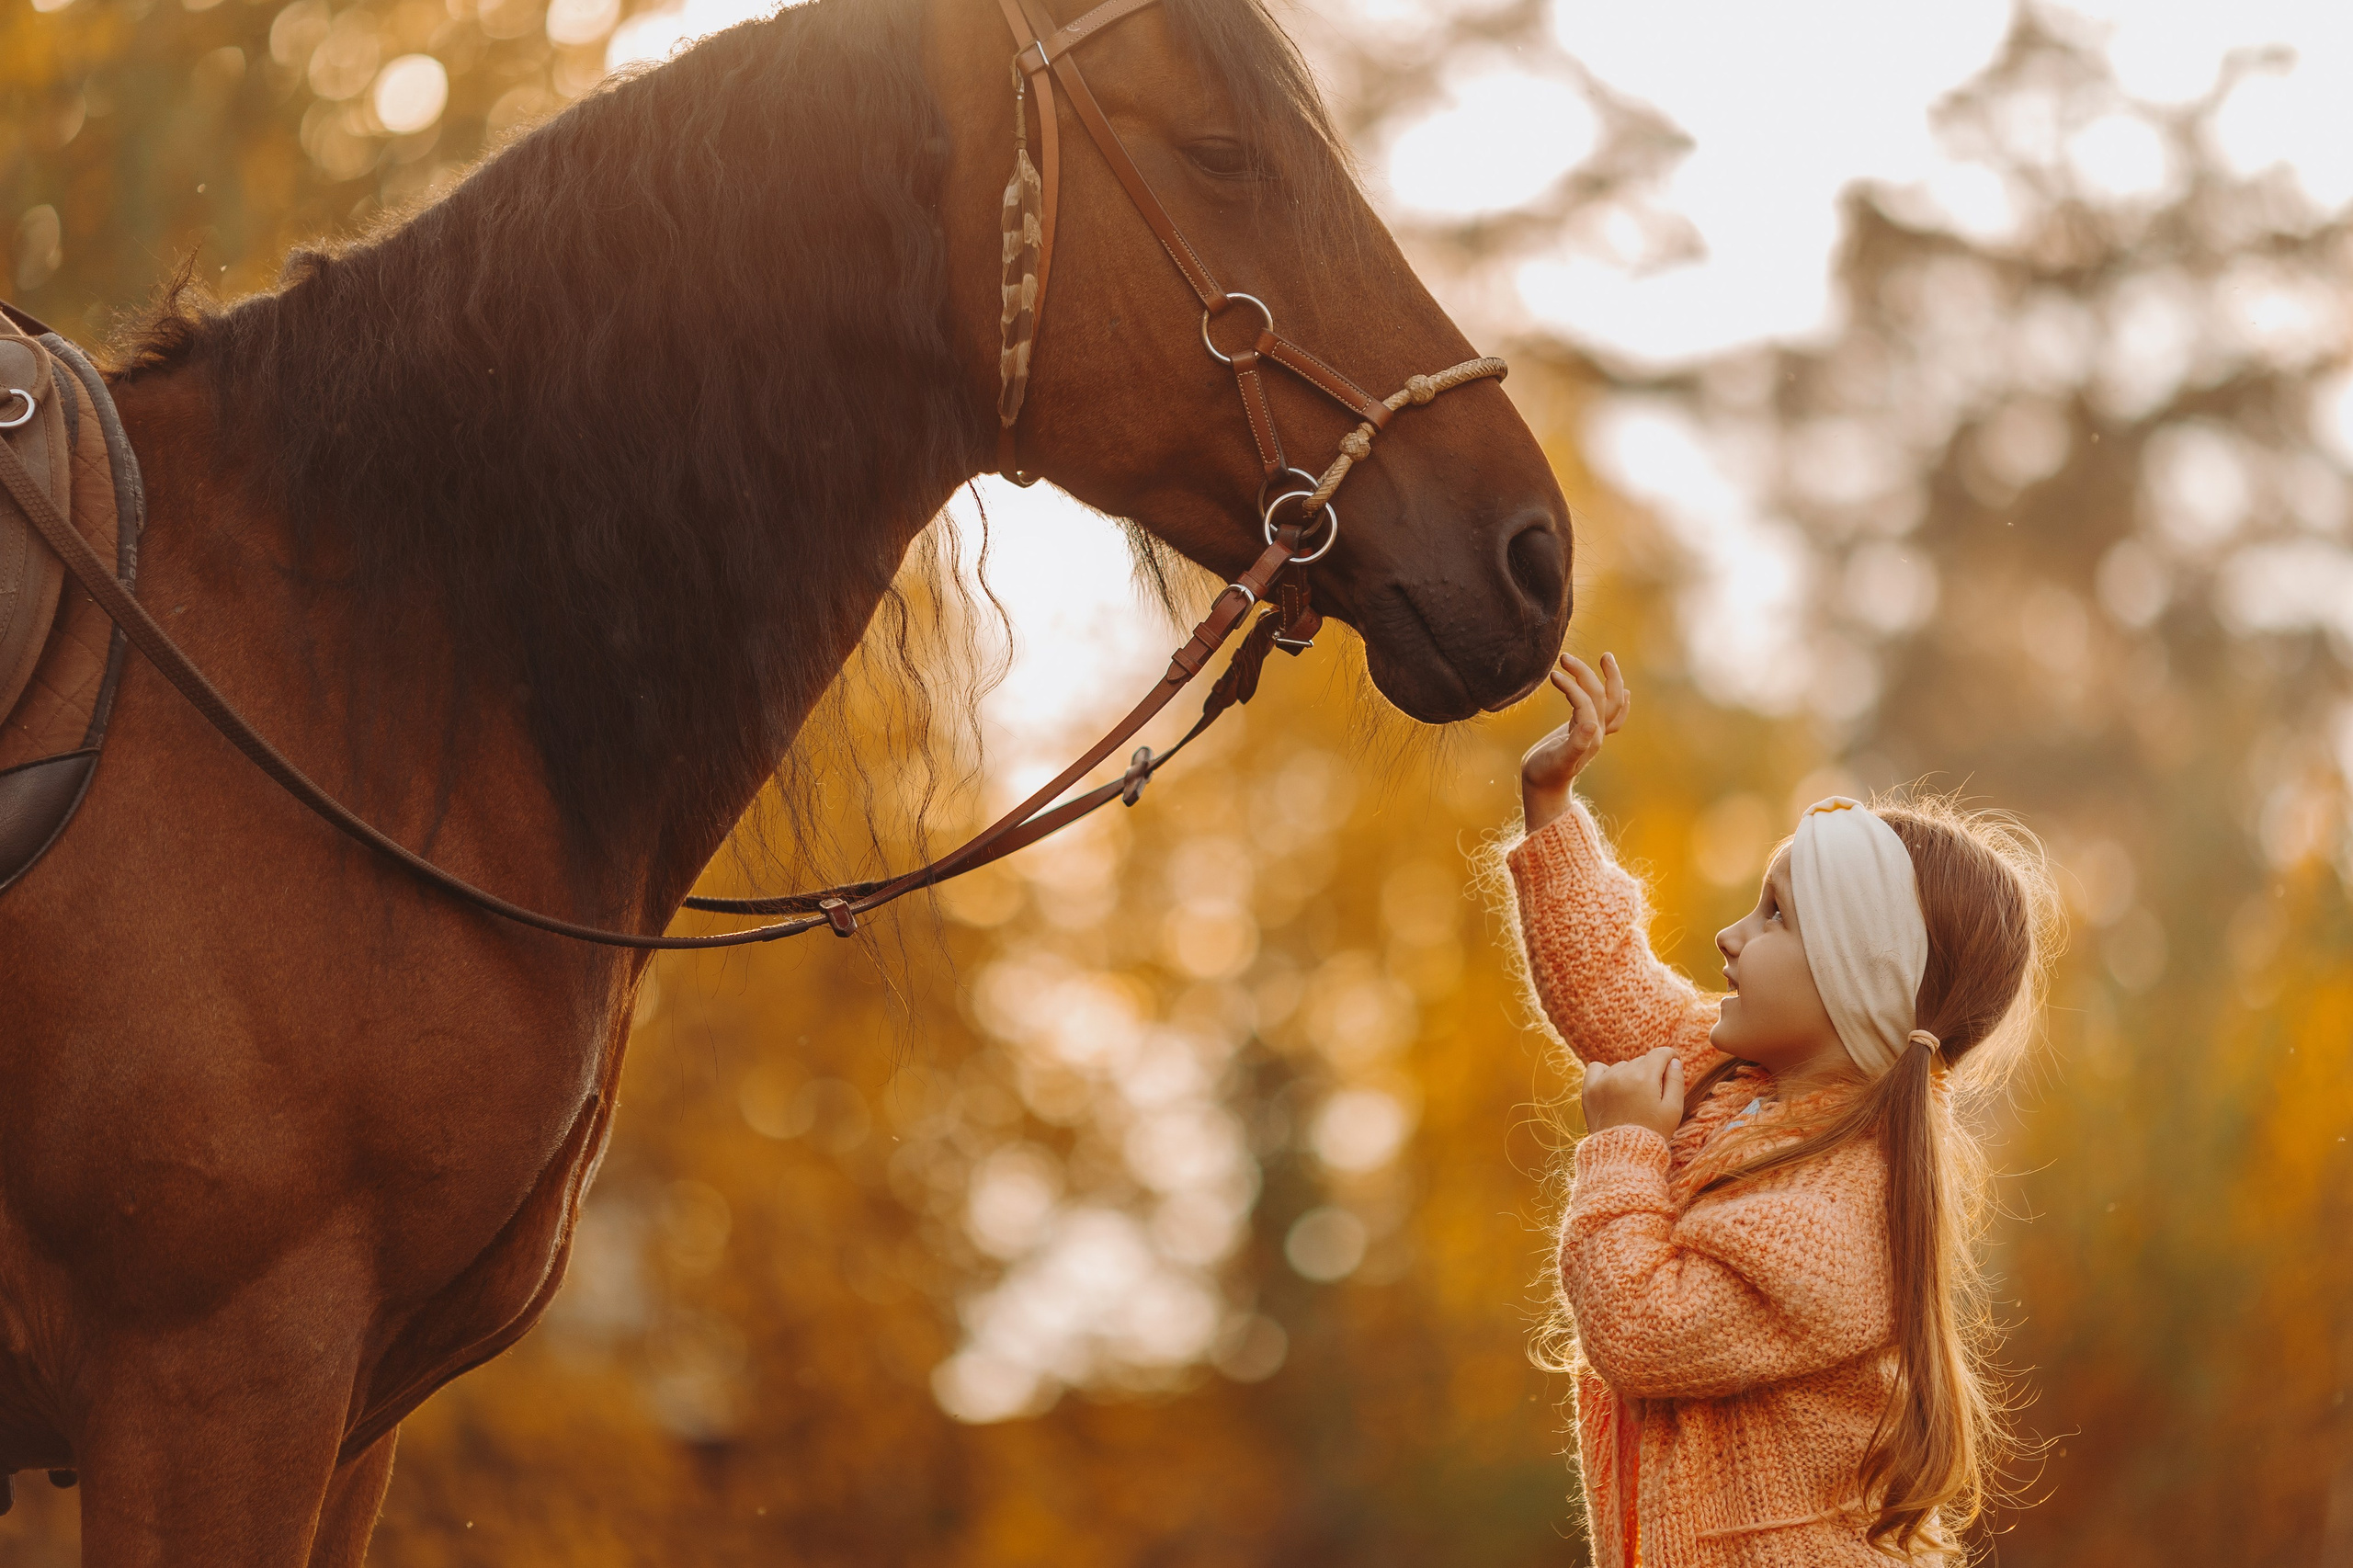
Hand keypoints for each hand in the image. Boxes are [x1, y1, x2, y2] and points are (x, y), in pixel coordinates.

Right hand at [1520, 652, 1629, 830]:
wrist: (1544, 787)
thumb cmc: (1546, 773)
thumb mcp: (1558, 759)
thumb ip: (1576, 743)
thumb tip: (1591, 724)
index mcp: (1592, 736)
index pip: (1587, 702)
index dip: (1571, 686)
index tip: (1553, 675)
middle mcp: (1597, 732)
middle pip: (1602, 696)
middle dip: (1587, 674)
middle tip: (1567, 657)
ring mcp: (1594, 731)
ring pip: (1608, 700)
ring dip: (1606, 678)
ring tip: (1605, 657)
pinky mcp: (1586, 732)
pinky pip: (1611, 713)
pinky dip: (1617, 699)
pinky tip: (1622, 690)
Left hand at [1580, 1046, 1684, 1139]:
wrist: (1622, 1155)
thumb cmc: (1653, 1132)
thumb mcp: (1673, 1109)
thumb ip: (1676, 1081)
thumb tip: (1674, 1061)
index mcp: (1645, 1077)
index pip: (1660, 1054)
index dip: (1670, 1056)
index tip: (1673, 1061)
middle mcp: (1622, 1075)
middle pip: (1642, 1061)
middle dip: (1651, 1071)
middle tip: (1653, 1093)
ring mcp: (1603, 1081)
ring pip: (1623, 1066)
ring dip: (1630, 1075)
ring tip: (1634, 1097)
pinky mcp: (1589, 1090)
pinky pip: (1597, 1068)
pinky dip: (1606, 1073)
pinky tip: (1614, 1086)